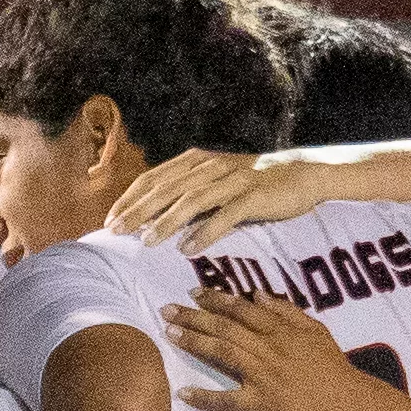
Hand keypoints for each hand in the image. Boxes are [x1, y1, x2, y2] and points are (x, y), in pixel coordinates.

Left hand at [106, 148, 329, 252]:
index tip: (110, 222)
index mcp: (195, 161)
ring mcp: (233, 179)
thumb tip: (145, 219)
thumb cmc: (248, 186)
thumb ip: (183, 195)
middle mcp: (211, 166)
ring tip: (148, 243)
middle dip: (139, 211)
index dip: (129, 199)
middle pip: (167, 188)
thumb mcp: (211, 184)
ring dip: (168, 222)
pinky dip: (206, 232)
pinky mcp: (254, 194)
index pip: (153, 178)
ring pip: (193, 199)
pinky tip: (189, 248)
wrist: (300, 177)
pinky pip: (226, 214)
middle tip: (118, 232)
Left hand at [165, 290, 394, 410]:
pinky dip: (206, 398)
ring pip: (224, 353)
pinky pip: (229, 400)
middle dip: (194, 317)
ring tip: (170, 334)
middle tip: (167, 310)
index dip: (216, 300)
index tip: (194, 293)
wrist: (351, 401)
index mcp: (281, 330)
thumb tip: (258, 295)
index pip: (243, 309)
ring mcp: (264, 375)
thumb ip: (287, 312)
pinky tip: (183, 394)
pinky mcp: (262, 403)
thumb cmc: (332, 366)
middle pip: (226, 327)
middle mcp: (269, 348)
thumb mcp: (315, 330)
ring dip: (194, 343)